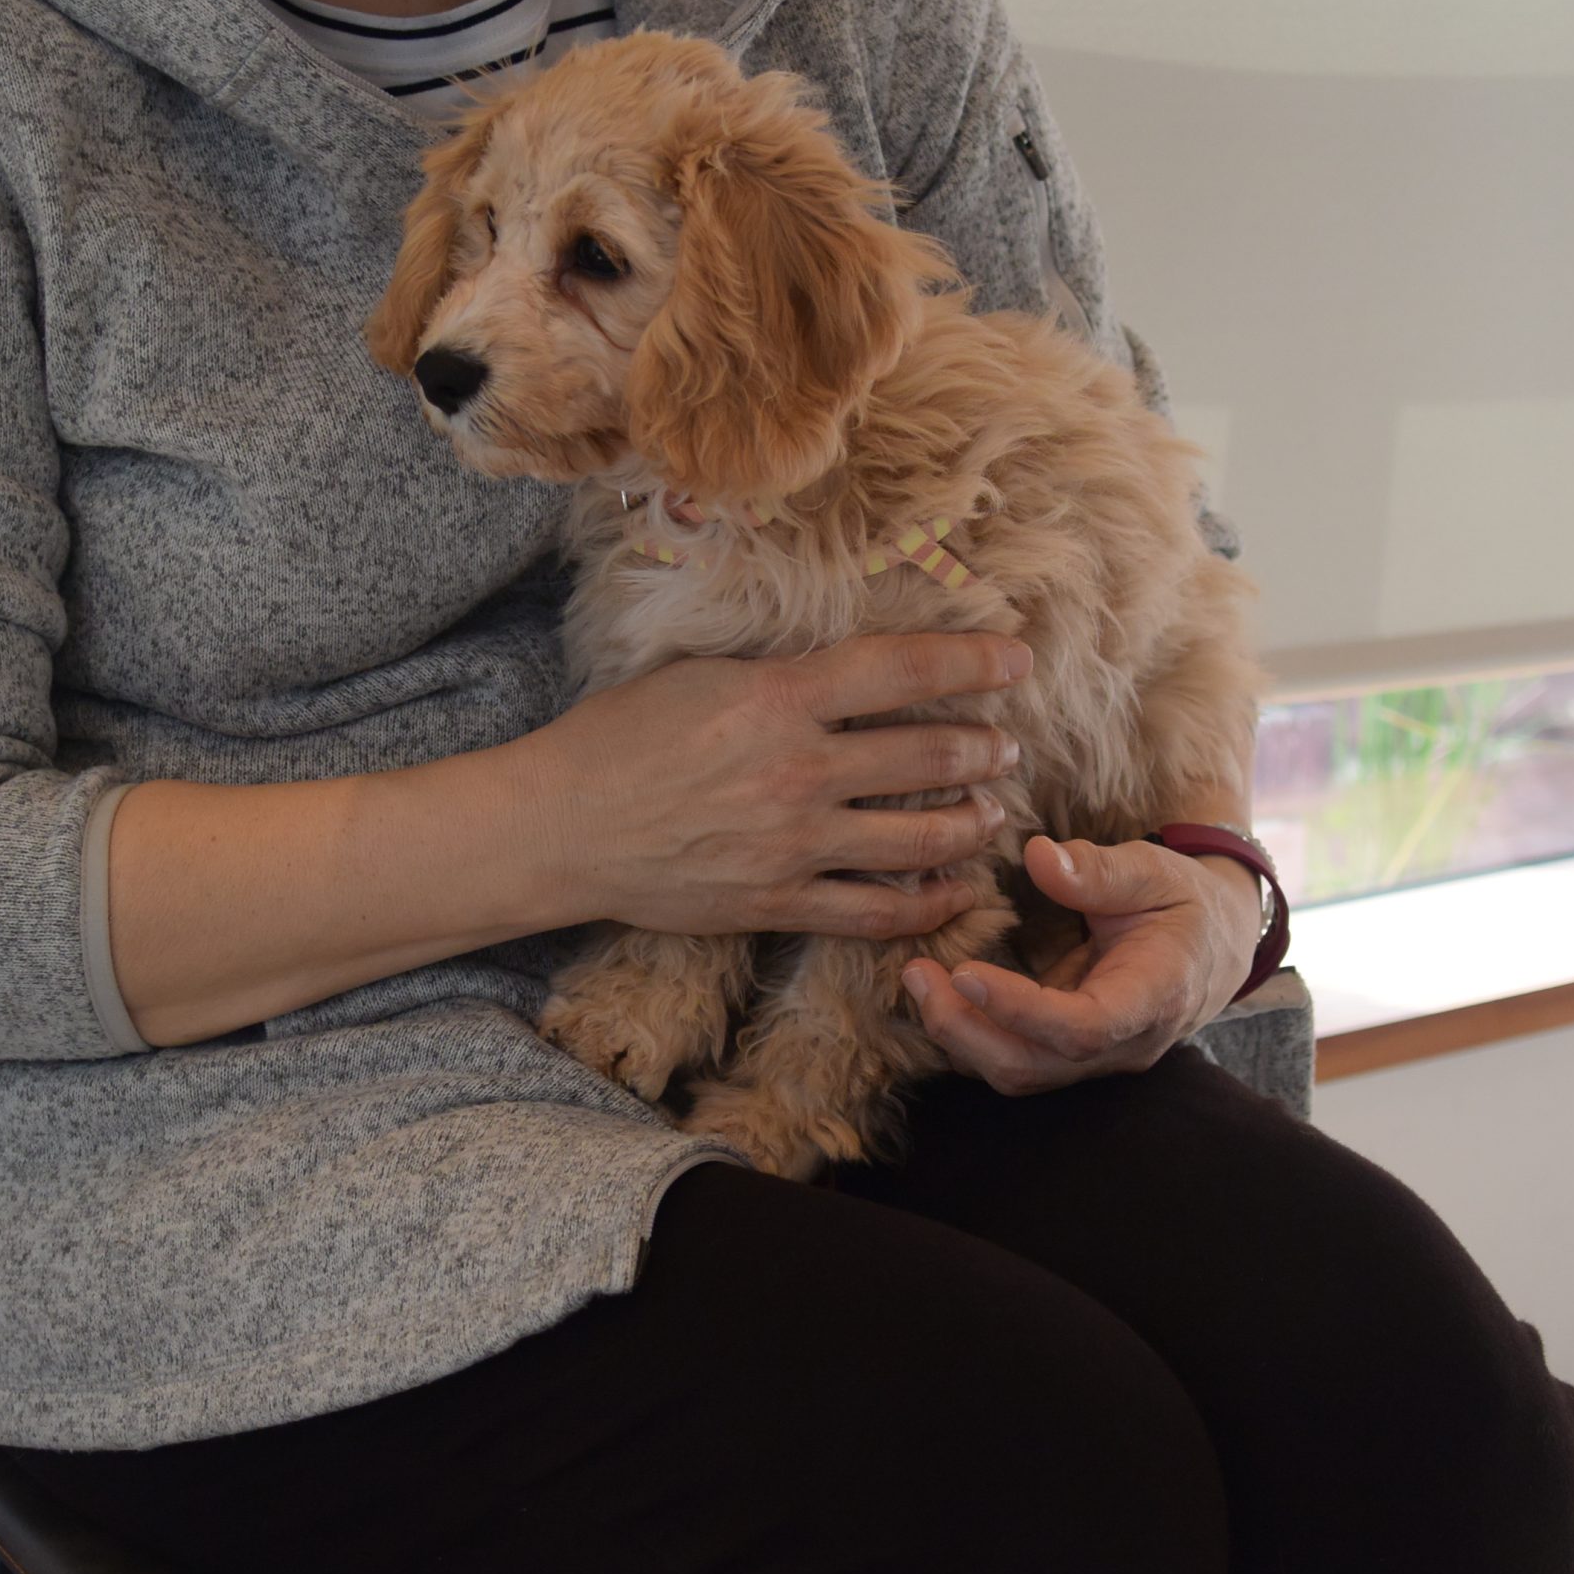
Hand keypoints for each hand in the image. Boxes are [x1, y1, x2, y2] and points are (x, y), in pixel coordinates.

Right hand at [523, 633, 1031, 937]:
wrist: (558, 827)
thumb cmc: (615, 739)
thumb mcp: (698, 676)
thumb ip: (778, 674)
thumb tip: (842, 663)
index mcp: (776, 699)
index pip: (900, 670)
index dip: (971, 662)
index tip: (1015, 660)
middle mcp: (797, 771)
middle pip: (925, 756)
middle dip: (983, 749)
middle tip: (1007, 745)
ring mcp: (790, 844)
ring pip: (916, 838)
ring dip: (967, 824)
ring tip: (991, 814)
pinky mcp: (775, 902)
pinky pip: (873, 912)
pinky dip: (924, 905)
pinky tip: (951, 892)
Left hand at [903, 834, 1261, 1094]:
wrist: (1210, 948)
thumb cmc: (1182, 904)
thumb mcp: (1155, 871)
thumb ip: (1099, 870)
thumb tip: (1039, 857)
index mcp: (1154, 998)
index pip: (1082, 1028)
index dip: (1019, 1009)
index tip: (963, 971)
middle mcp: (1121, 1045)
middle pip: (1032, 1064)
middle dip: (964, 1028)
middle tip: (917, 974)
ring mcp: (1092, 1060)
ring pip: (1015, 1072)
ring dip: (956, 1034)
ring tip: (918, 979)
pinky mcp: (1065, 1055)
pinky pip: (1008, 1059)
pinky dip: (966, 1034)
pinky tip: (936, 993)